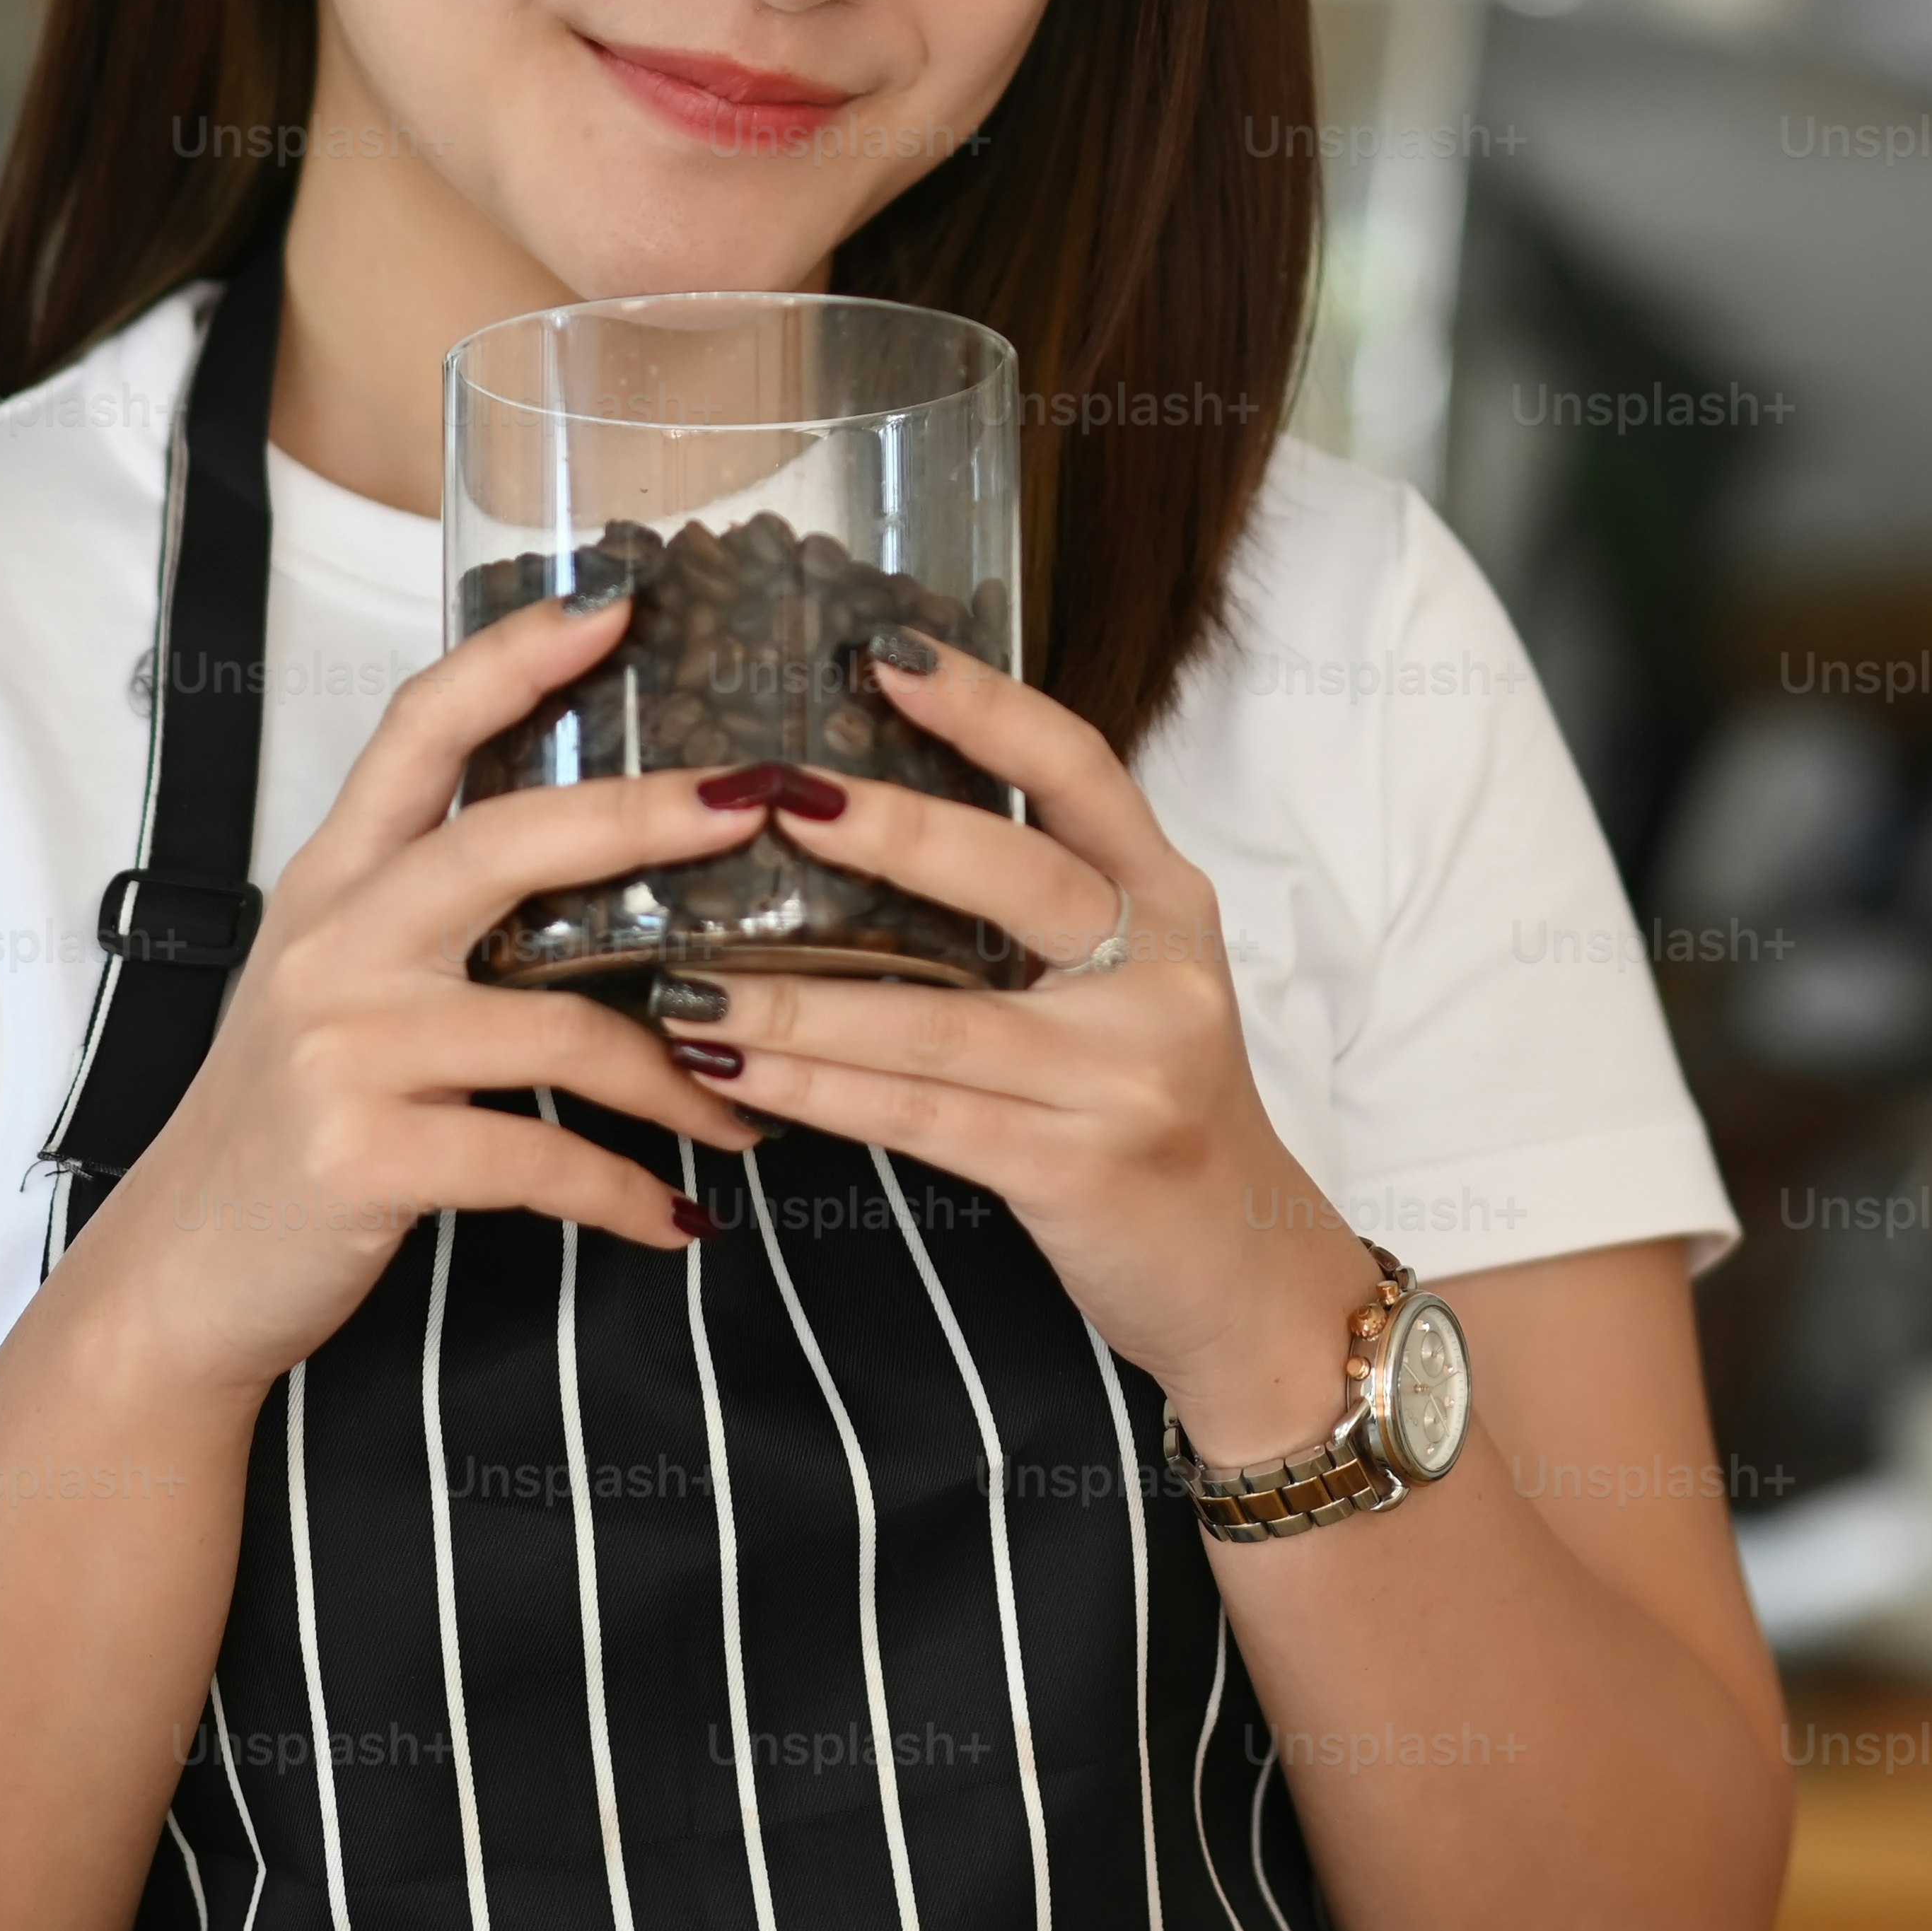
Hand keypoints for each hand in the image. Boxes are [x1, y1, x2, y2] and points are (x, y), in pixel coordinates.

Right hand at [65, 586, 778, 1412]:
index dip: (513, 656)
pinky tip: (683, 1215)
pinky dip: (628, 1191)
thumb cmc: (295, 1116)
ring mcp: (344, 1047)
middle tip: (761, 802)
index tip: (617, 597)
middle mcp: (335, 944)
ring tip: (754, 1109)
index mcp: (334, 883)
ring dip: (679, 1077)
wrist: (185, 1270)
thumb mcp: (342, 983)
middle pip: (508, 842)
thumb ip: (433, 910)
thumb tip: (608, 849)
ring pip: (561, 1026)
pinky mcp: (365, 1154)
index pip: (418, 730)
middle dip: (649, 815)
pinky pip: (540, 1158)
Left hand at [670, 638, 1378, 1463]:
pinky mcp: (1075, 1164)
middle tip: (765, 798)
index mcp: (1174, 906)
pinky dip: (814, 1088)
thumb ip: (1045, 915)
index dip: (987, 706)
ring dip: (796, 997)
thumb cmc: (1160, 1116)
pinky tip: (730, 1069)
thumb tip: (868, 828)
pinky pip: (919, 1114)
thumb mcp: (1134, 989)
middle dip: (884, 833)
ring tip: (684, 978)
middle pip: (1015, 877)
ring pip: (938, 1018)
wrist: (1247, 1280)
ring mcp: (1124, 1074)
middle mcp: (1162, 973)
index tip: (884, 650)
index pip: (1081, 771)